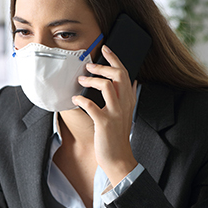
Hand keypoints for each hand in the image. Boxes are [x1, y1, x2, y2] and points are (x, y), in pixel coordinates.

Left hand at [72, 45, 137, 184]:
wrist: (118, 158)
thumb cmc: (117, 135)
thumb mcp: (126, 113)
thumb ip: (128, 97)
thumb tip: (131, 81)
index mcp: (129, 100)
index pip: (125, 73)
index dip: (115, 59)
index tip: (105, 48)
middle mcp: (124, 104)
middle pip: (118, 75)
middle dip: (102, 66)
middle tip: (89, 65)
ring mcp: (115, 113)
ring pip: (106, 86)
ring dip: (91, 80)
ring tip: (81, 80)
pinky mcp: (104, 123)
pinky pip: (91, 105)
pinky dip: (81, 99)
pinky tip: (75, 99)